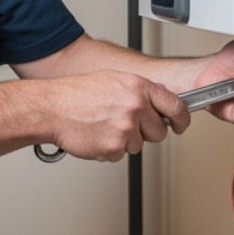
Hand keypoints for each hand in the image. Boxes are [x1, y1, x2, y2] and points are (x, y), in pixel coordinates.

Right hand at [47, 70, 191, 160]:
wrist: (51, 108)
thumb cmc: (77, 93)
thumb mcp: (114, 80)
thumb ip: (140, 91)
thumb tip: (159, 104)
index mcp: (138, 87)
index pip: (175, 106)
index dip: (181, 119)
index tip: (180, 125)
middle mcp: (135, 107)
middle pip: (158, 132)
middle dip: (145, 132)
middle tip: (124, 124)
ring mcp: (125, 128)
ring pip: (138, 145)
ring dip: (124, 140)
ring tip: (103, 126)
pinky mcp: (114, 147)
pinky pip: (120, 154)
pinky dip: (109, 149)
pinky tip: (96, 135)